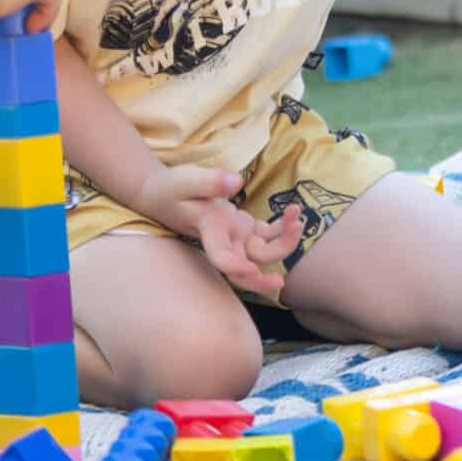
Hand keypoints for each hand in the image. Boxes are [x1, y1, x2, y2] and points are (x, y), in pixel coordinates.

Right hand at [138, 164, 303, 295]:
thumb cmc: (172, 188)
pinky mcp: (244, 227)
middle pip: (245, 269)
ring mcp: (236, 236)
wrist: (163, 194)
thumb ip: (210, 181)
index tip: (252, 270)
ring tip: (298, 220)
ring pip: (263, 254)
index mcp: (209, 230)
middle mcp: (224, 240)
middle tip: (281, 281)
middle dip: (263, 280)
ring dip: (284, 244)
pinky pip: (268, 234)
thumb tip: (236, 181)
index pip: (221, 257)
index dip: (235, 267)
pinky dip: (283, 226)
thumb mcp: (187, 179)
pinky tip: (294, 209)